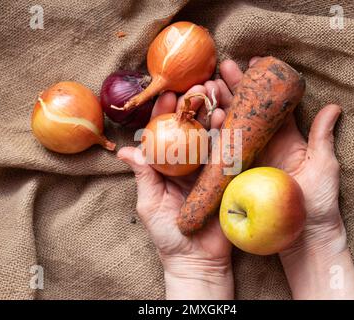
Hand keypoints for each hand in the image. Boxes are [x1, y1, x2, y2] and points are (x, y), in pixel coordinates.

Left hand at [117, 86, 232, 299]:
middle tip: (195, 85)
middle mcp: (190, 164)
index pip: (166, 134)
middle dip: (192, 106)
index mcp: (169, 167)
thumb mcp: (149, 203)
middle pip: (191, 129)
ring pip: (211, 135)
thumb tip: (125, 150)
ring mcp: (210, 169)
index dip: (165, 114)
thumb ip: (142, 175)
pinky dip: (227, 134)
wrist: (197, 260)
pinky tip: (225, 116)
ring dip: (211, 112)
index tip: (166, 95)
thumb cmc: (168, 234)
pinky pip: (228, 152)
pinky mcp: (228, 177)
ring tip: (212, 93)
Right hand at [216, 57, 353, 298]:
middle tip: (221, 68)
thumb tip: (334, 107)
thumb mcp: (324, 165)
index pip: (270, 105)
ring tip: (207, 86)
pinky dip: (215, 135)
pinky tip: (208, 119)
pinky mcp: (237, 175)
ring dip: (220, 106)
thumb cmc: (318, 201)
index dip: (260, 85)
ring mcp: (249, 159)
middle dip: (233, 88)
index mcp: (286, 138)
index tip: (252, 63)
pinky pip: (224, 152)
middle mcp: (264, 145)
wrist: (303, 235)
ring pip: (232, 127)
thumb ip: (323, 137)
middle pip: (246, 111)